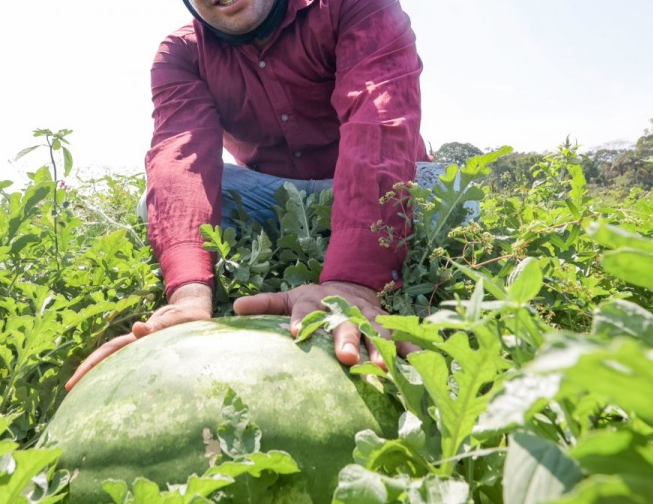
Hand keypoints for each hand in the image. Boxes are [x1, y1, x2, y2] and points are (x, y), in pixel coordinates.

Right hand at [64, 283, 212, 390]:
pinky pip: (130, 369)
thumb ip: (158, 325)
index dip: (90, 365)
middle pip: (106, 358)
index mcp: (137, 339)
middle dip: (87, 373)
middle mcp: (135, 345)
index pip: (108, 352)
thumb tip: (137, 329)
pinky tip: (111, 393)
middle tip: (69, 390)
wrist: (193, 312)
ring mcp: (142, 350)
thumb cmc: (184, 317)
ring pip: (115, 364)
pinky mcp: (151, 355)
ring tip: (84, 396)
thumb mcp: (174, 319)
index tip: (74, 382)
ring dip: (99, 377)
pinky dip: (117, 380)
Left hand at [233, 280, 416, 368]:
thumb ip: (266, 304)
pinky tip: (418, 362)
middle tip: (346, 357)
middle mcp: (343, 307)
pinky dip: (409, 347)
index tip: (294, 332)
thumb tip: (235, 308)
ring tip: (383, 367)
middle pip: (345, 322)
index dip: (300, 319)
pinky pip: (400, 335)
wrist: (352, 285)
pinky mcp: (387, 322)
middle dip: (347, 338)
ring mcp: (368, 314)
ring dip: (379, 347)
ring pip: (375, 330)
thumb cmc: (314, 300)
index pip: (305, 308)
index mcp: (315, 301)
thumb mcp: (290, 298)